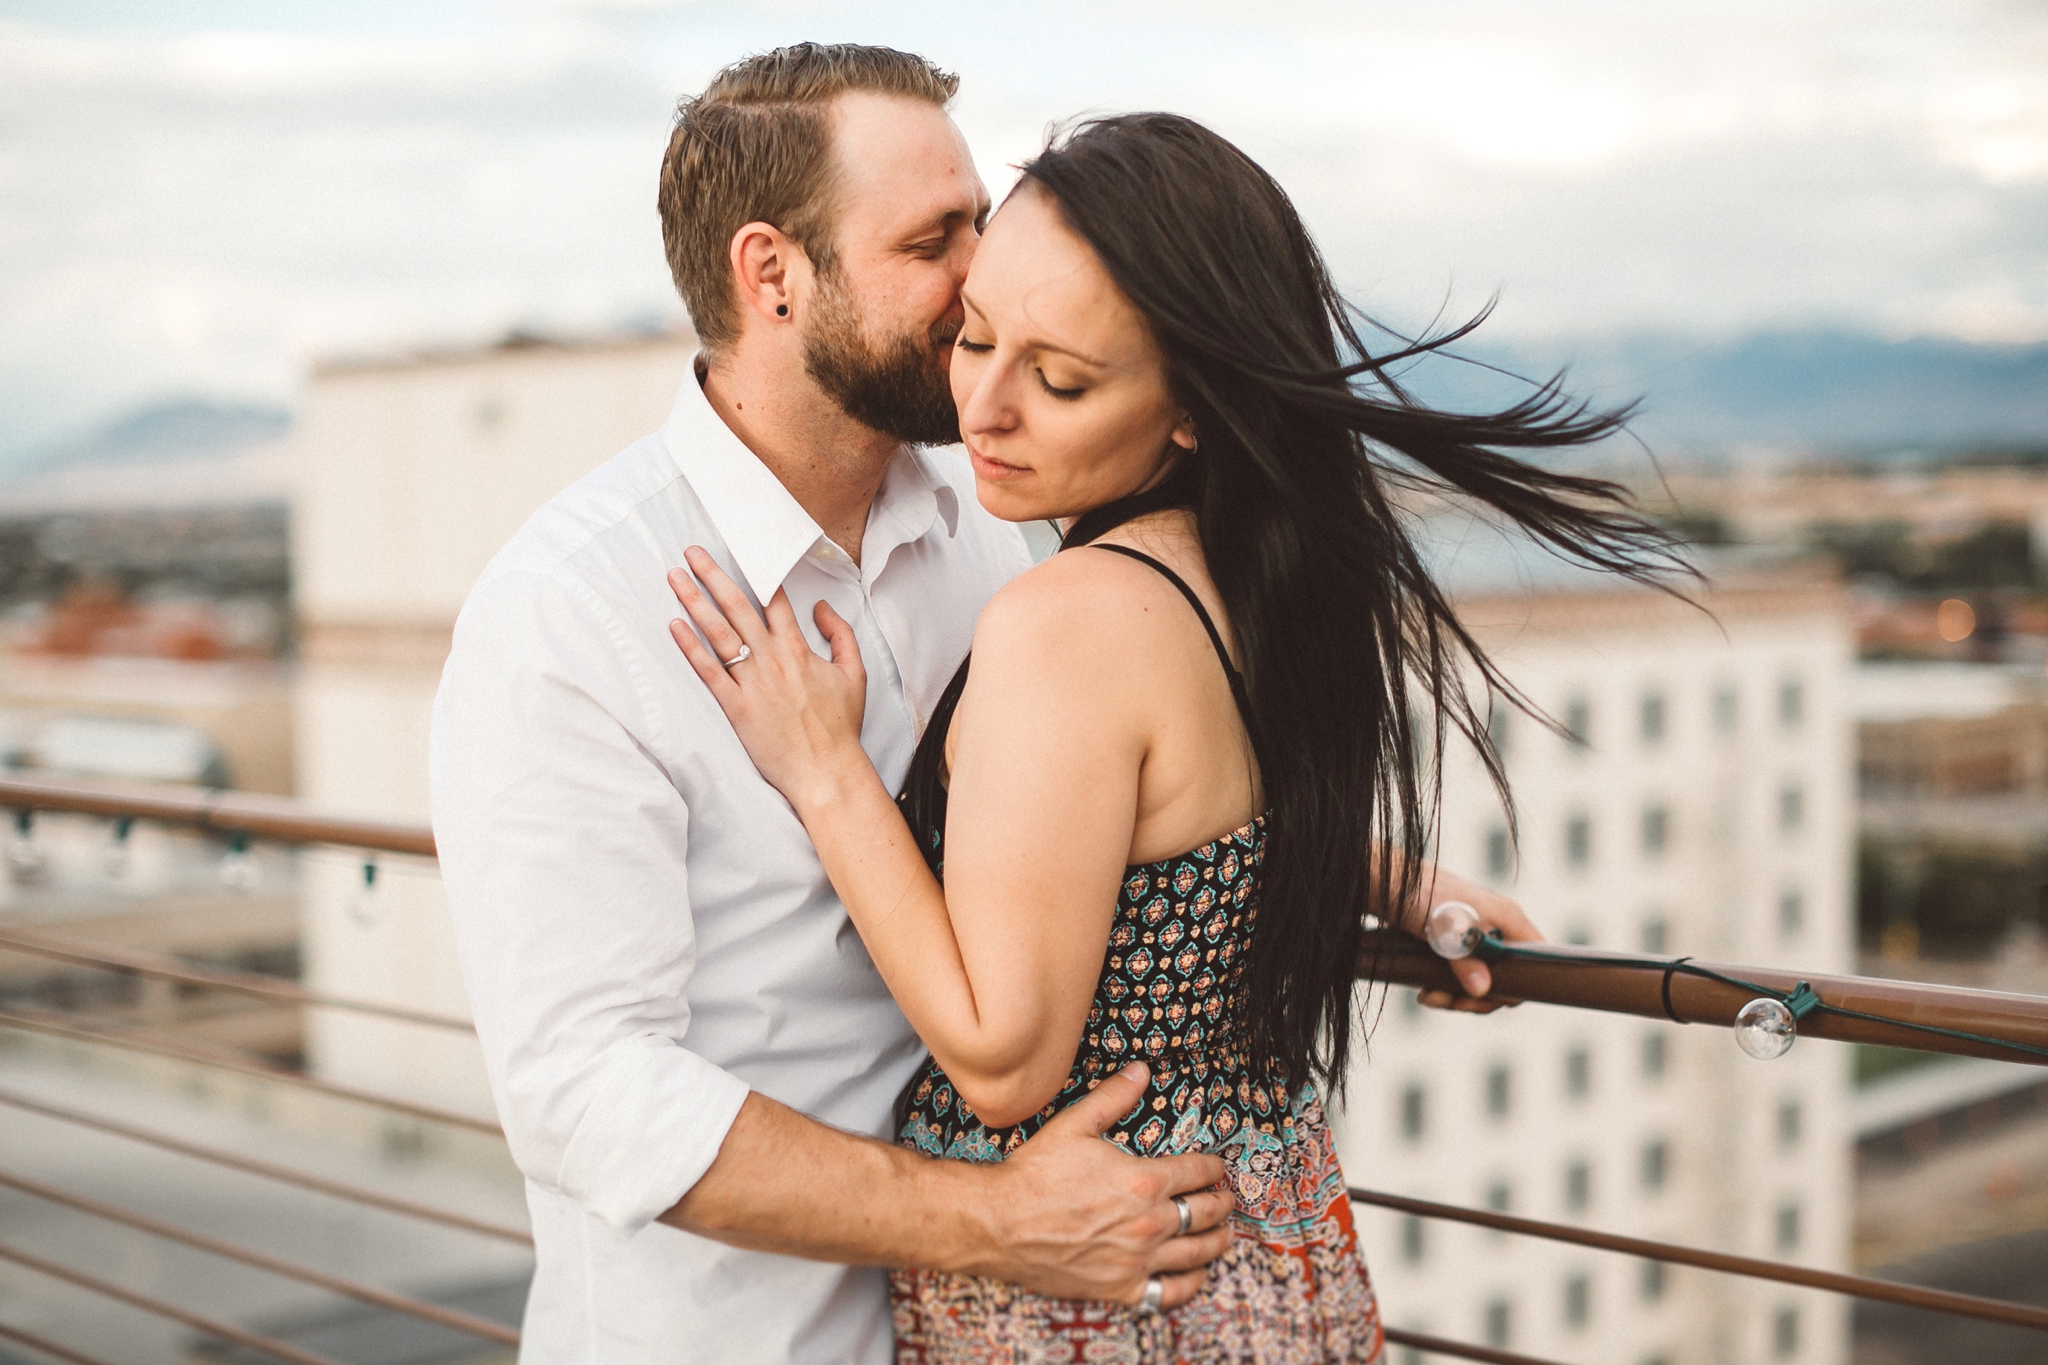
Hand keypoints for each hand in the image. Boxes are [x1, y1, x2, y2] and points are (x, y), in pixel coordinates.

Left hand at [668, 547, 869, 806]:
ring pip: (719, 633)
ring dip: (695, 601)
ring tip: (675, 577)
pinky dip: (690, 648)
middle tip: (691, 552)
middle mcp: (773, 659)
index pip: (773, 599)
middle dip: (712, 575)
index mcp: (798, 649)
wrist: (827, 770)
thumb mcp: (855, 673)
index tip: (736, 550)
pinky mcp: (737, 708)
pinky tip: (674, 625)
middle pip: (737, 606)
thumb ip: (841, 634)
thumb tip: (821, 607)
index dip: (754, 571)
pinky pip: (709, 672)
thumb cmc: (840, 726)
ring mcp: (752, 683)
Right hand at [967, 1063, 1234, 1308]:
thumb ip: (1113, 1097)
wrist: (999, 1223)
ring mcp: (1137, 1260)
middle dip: (1222, 1203)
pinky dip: (1188, 1285)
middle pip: (1206, 1213)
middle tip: (1227, 1199)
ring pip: (1197, 1253)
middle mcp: (1149, 1223)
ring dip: (1218, 1242)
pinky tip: (1193, 1275)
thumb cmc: (1034, 1174)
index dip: (1213, 1168)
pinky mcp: (1120, 1287)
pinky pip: (1168, 1293)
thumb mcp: (1074, 1125)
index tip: (1217, 1167)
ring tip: (1226, 1236)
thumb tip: (1142, 1070)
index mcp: (1144, 1181)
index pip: (1198, 1172)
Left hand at [1404, 862, 1538, 1012]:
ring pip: (1482, 978)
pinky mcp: (1457, 941)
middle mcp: (1498, 926)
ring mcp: (1478, 934)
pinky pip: (1462, 972)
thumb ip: (1465, 959)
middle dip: (1478, 996)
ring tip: (1429, 996)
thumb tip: (1481, 990)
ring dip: (1457, 994)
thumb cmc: (1420, 894)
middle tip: (1450, 1002)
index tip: (1484, 996)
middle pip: (1506, 975)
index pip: (1535, 959)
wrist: (1386, 880)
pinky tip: (1427, 989)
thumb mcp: (1445, 929)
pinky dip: (1447, 985)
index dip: (1518, 984)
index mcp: (1508, 918)